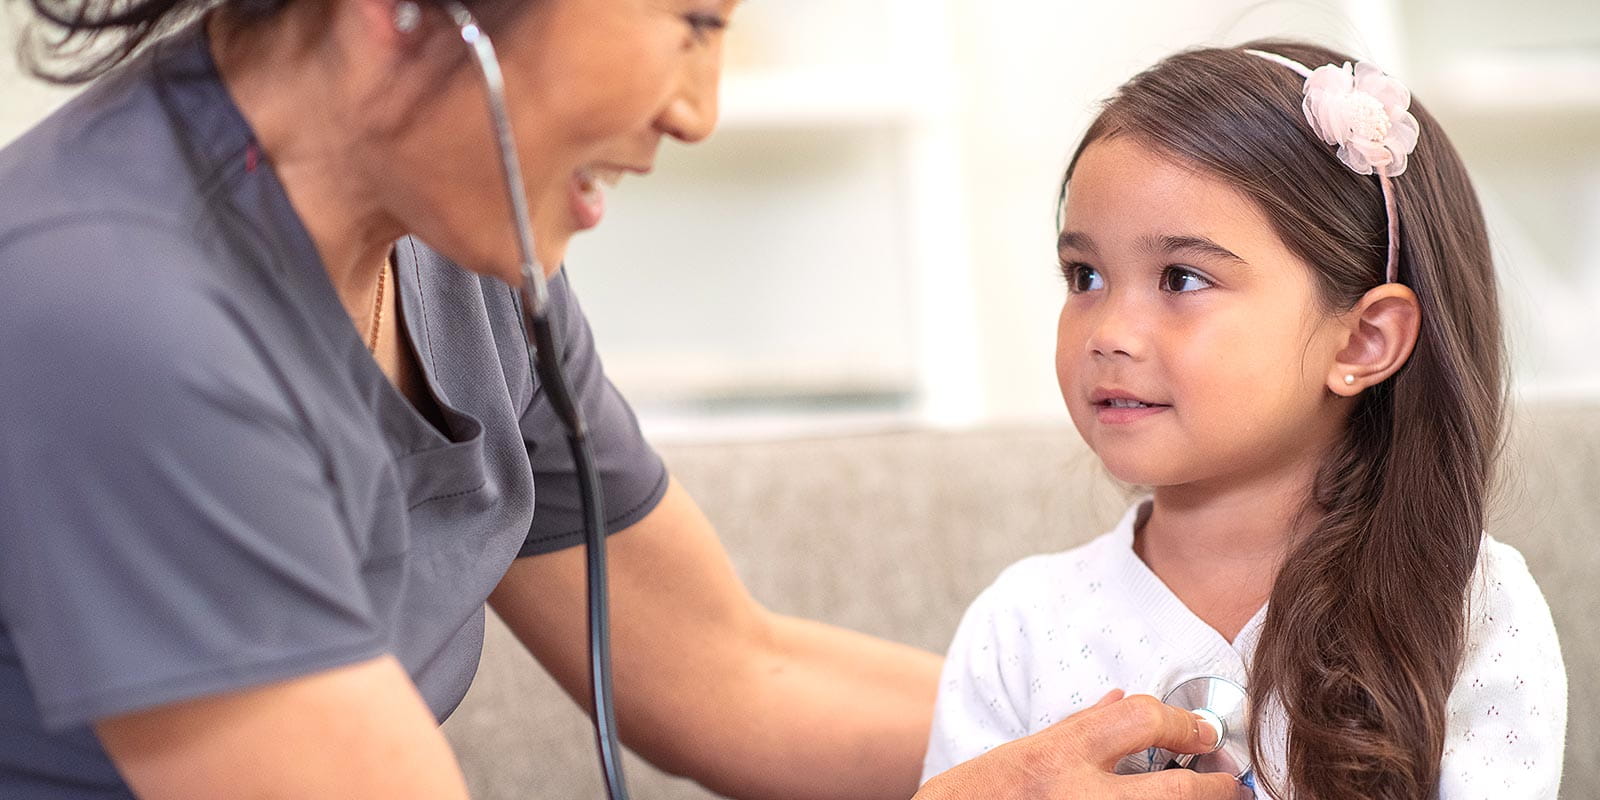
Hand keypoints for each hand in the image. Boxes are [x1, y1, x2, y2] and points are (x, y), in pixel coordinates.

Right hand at [914, 689, 1251, 799]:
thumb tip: (1119, 700)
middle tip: (1229, 782)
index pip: (1141, 719)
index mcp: (1057, 755)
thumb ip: (1076, 729)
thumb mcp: (1020, 753)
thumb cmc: (975, 796)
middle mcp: (1077, 797)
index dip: (1183, 722)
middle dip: (1216, 785)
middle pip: (1178, 790)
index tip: (1201, 731)